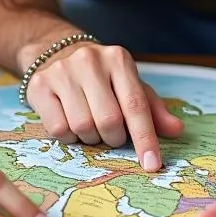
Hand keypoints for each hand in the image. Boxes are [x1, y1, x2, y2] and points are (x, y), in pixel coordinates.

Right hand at [21, 40, 182, 170]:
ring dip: (91, 138)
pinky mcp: (39, 85)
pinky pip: (58, 129)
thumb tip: (176, 130)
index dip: (145, 138)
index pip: (135, 105)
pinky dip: (69, 137)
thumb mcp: (129, 85)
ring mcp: (62, 71)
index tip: (152, 165)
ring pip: (82, 127)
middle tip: (111, 134)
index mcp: (118, 59)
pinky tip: (70, 122)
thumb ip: (152, 109)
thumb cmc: (102, 77)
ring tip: (90, 125)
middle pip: (108, 120)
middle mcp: (89, 60)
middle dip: (113, 138)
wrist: (56, 51)